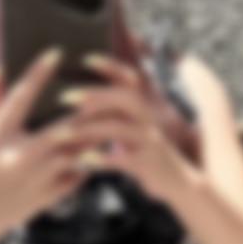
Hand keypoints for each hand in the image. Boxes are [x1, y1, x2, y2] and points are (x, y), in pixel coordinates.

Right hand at [0, 49, 92, 240]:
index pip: (21, 96)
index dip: (39, 72)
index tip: (56, 52)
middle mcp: (18, 156)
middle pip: (62, 126)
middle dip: (85, 110)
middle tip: (102, 91)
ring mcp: (35, 178)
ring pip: (75, 152)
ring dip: (92, 137)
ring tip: (107, 122)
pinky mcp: (46, 196)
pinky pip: (76, 175)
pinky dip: (86, 163)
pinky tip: (95, 152)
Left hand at [58, 53, 196, 202]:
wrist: (179, 185)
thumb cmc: (144, 154)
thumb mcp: (133, 129)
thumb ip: (114, 113)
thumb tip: (82, 101)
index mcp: (142, 108)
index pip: (129, 79)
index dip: (110, 66)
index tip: (86, 59)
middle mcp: (147, 120)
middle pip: (124, 98)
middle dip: (94, 95)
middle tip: (64, 97)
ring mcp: (148, 142)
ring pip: (119, 129)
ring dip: (89, 129)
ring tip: (63, 133)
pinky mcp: (146, 165)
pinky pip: (122, 160)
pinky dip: (101, 159)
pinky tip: (82, 159)